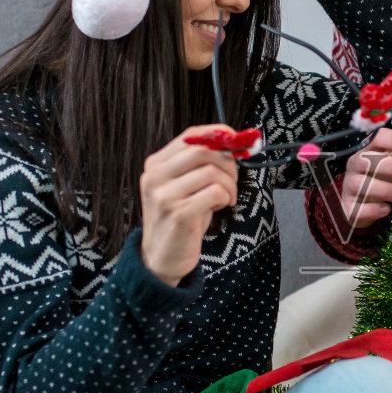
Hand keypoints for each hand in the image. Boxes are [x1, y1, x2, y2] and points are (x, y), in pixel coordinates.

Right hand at [139, 126, 239, 286]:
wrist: (162, 258)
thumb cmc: (181, 219)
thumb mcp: (185, 186)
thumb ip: (200, 165)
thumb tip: (232, 143)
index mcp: (156, 164)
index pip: (190, 136)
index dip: (218, 134)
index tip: (236, 142)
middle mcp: (155, 176)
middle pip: (203, 151)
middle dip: (228, 163)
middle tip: (233, 180)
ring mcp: (164, 195)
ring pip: (212, 172)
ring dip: (230, 185)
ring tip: (227, 198)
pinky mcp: (179, 214)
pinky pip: (215, 192)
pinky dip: (225, 197)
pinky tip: (221, 206)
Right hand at [340, 104, 391, 228]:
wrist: (367, 202)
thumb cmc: (384, 172)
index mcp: (369, 148)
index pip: (378, 137)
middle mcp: (356, 165)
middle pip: (368, 160)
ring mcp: (350, 186)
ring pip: (361, 185)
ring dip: (385, 189)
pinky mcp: (349, 208)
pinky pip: (356, 208)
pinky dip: (371, 210)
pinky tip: (386, 210)